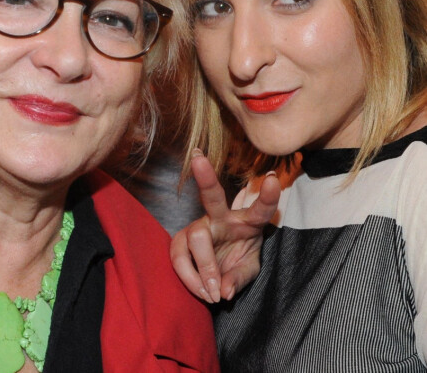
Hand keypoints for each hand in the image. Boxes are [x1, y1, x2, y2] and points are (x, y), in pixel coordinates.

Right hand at [170, 151, 279, 302]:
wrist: (218, 274)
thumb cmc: (236, 264)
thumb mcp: (247, 271)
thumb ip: (238, 279)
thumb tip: (223, 290)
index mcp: (245, 222)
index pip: (259, 209)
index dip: (267, 196)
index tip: (272, 178)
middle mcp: (220, 218)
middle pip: (211, 196)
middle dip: (205, 177)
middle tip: (198, 158)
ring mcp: (197, 227)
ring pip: (196, 238)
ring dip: (205, 268)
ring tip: (214, 294)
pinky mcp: (180, 241)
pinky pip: (179, 257)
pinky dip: (191, 280)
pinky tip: (203, 292)